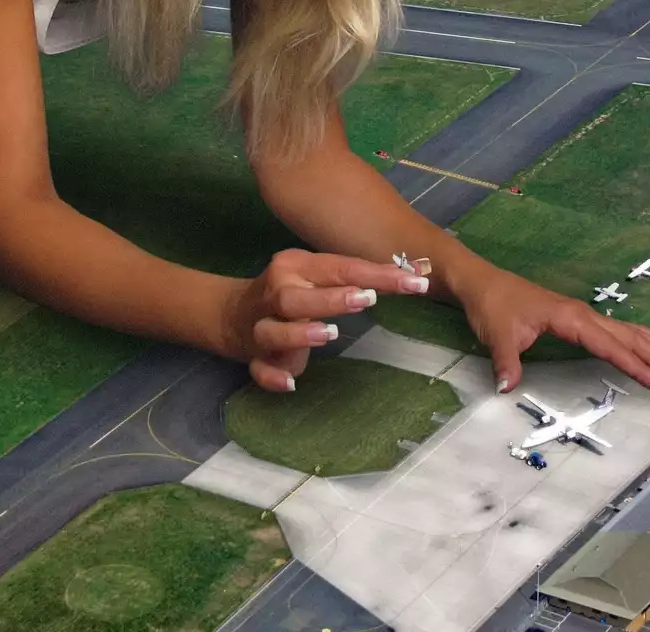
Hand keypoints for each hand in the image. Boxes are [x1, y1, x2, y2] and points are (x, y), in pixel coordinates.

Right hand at [223, 248, 432, 391]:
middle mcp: (274, 292)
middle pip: (295, 296)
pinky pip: (260, 369)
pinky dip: (272, 376)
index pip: (339, 267)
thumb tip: (416, 275)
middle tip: (366, 299)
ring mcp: (261, 326)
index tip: (415, 282)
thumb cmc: (293, 292)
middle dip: (330, 298)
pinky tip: (291, 383)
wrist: (233, 314)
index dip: (377, 275)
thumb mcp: (319, 277)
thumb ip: (358, 278)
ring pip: (273, 330)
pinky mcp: (254, 357)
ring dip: (300, 333)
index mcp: (293, 266)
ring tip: (328, 335)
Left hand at [457, 269, 649, 393]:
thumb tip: (507, 388)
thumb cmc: (492, 306)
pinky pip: (617, 328)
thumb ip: (506, 363)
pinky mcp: (578, 317)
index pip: (611, 347)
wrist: (482, 282)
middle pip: (630, 339)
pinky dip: (640, 335)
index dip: (637, 367)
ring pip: (628, 333)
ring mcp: (583, 314)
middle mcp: (584, 315)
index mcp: (571, 318)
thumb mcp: (497, 336)